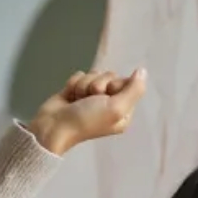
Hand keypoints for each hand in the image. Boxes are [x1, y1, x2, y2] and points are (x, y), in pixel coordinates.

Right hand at [26, 68, 147, 155]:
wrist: (54, 126)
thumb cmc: (87, 121)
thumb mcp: (116, 108)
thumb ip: (133, 90)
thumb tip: (143, 71)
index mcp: (123, 111)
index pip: (127, 83)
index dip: (115, 84)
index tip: (107, 95)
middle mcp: (110, 104)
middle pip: (110, 76)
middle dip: (97, 84)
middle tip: (90, 99)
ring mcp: (93, 97)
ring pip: (94, 74)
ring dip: (84, 85)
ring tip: (78, 100)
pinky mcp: (78, 91)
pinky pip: (80, 75)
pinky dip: (74, 84)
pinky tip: (70, 97)